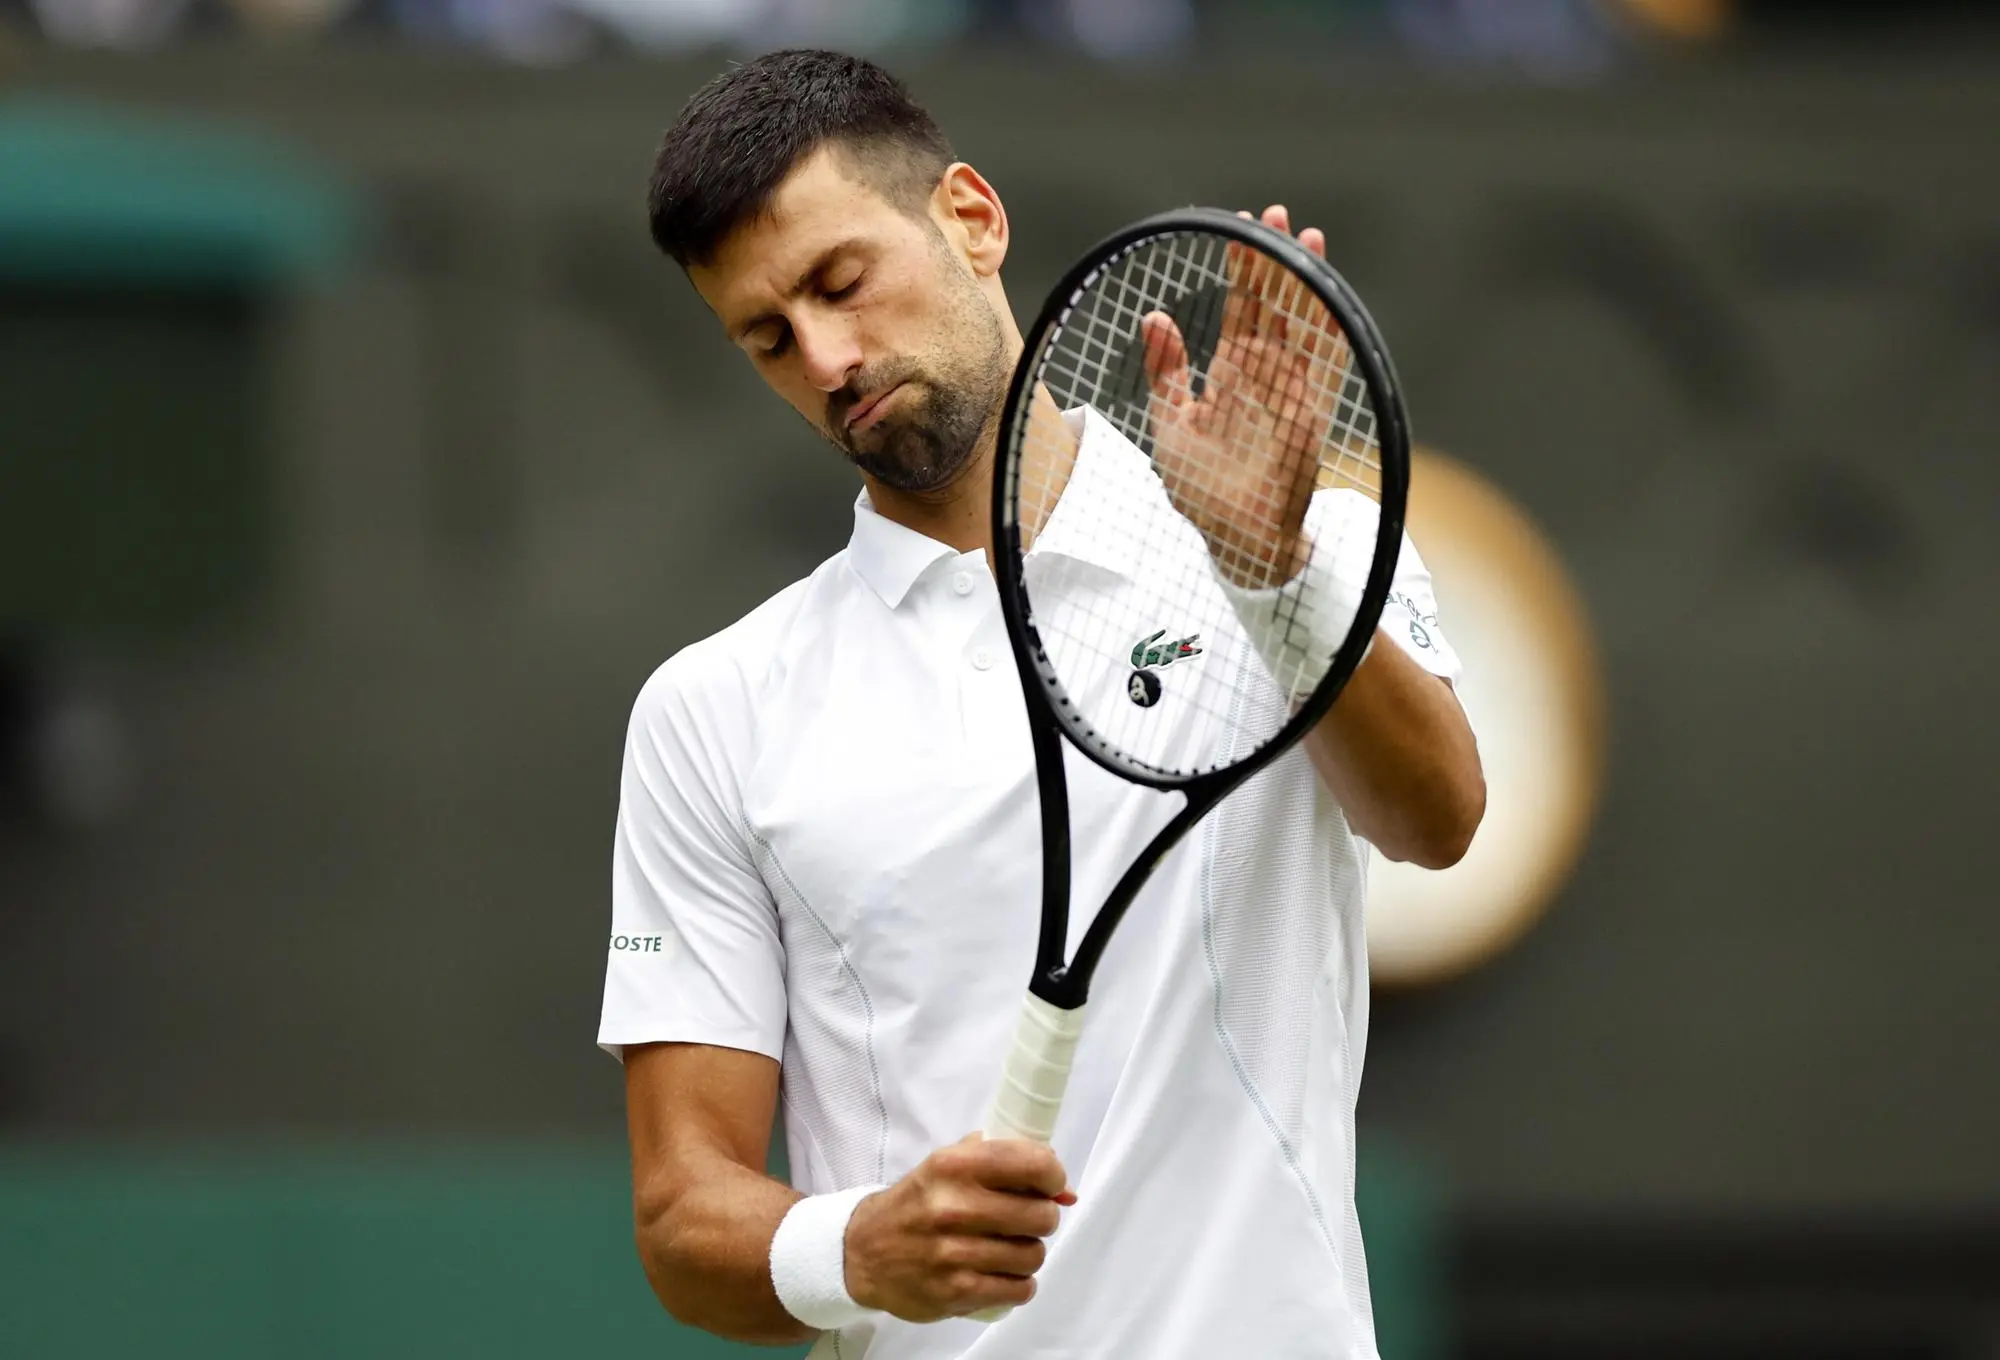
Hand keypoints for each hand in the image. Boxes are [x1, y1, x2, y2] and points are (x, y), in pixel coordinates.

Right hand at [843, 1134, 1075, 1321]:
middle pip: (1040, 1216)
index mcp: (954, 1166)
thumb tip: (1066, 1191)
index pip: (1032, 1164)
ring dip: (1029, 1253)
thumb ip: (1003, 1165)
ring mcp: (953, 1253)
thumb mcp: (948, 1167)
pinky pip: (1018, 1289)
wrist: (863, 1253)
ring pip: (1033, 1256)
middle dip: (1042, 1218)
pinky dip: (1019, 1284)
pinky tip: (1002, 1274)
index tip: (1050, 1186)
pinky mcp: (955, 1292)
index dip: (1053, 1177)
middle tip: (1025, 1221)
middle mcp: (953, 1206)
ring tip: (1009, 1249)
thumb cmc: (916, 1203)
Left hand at [1142, 204, 1351, 589]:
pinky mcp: (1311, 411)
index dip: (1239, 272)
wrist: (1236, 539)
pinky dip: (1327, 327)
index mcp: (1229, 376)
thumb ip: (1167, 374)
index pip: (1238, 312)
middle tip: (1272, 213)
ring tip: (1303, 234)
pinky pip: (1323, 362)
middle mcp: (1263, 376)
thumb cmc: (1201, 491)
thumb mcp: (1171, 427)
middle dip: (1272, 261)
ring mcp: (1290, 391)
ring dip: (1302, 281)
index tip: (1236, 228)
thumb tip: (1152, 315)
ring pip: (1300, 323)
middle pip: (1272, 306)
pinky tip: (1326, 292)